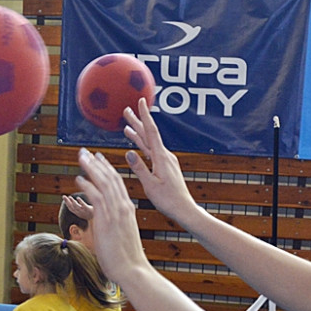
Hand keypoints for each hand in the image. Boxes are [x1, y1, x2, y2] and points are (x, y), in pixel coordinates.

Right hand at [61, 194, 93, 219]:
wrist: (100, 219)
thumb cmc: (92, 214)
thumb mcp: (84, 211)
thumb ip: (79, 206)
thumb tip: (75, 201)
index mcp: (78, 213)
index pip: (71, 208)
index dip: (67, 203)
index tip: (64, 198)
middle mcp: (80, 213)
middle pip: (72, 208)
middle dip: (67, 202)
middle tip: (63, 196)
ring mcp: (84, 212)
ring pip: (77, 207)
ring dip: (72, 202)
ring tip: (69, 197)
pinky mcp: (89, 210)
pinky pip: (84, 206)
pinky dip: (80, 202)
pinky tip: (78, 198)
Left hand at [75, 149, 149, 284]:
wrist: (132, 269)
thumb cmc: (127, 258)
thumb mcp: (123, 235)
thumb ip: (118, 225)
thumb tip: (113, 225)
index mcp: (128, 209)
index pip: (117, 183)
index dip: (107, 170)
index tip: (99, 160)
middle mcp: (123, 207)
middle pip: (110, 178)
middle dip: (97, 163)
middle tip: (85, 152)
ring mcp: (116, 212)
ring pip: (103, 183)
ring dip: (90, 169)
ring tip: (80, 158)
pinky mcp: (107, 219)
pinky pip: (96, 197)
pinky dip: (88, 186)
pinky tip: (79, 179)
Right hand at [121, 98, 195, 223]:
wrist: (183, 209)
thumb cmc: (168, 200)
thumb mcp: (150, 185)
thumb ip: (140, 168)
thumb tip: (129, 152)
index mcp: (161, 158)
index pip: (151, 132)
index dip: (144, 116)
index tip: (140, 102)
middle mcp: (165, 156)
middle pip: (149, 134)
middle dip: (138, 121)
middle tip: (127, 110)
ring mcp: (166, 160)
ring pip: (149, 142)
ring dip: (138, 133)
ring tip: (127, 124)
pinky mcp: (165, 166)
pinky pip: (151, 151)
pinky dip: (143, 145)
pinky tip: (136, 144)